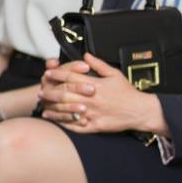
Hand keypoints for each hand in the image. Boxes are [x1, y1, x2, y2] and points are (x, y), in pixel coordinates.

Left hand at [39, 53, 159, 133]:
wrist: (140, 111)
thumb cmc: (127, 92)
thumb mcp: (114, 74)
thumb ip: (98, 64)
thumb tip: (85, 56)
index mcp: (95, 85)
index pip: (71, 77)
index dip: (57, 74)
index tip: (48, 72)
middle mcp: (91, 99)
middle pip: (65, 93)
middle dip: (51, 91)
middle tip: (41, 90)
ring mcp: (92, 114)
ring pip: (67, 110)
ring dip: (54, 108)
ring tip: (44, 105)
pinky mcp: (95, 126)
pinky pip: (76, 126)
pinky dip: (64, 123)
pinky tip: (56, 120)